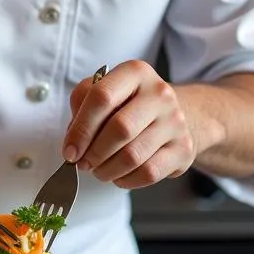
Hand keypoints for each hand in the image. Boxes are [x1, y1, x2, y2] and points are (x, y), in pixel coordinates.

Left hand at [61, 61, 194, 188]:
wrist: (172, 114)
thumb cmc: (129, 104)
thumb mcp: (105, 89)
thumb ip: (82, 104)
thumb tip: (73, 140)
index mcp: (136, 72)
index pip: (102, 97)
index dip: (81, 128)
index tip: (69, 150)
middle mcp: (160, 94)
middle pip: (120, 129)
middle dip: (94, 152)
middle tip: (82, 163)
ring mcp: (175, 122)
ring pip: (133, 156)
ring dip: (107, 170)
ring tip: (98, 170)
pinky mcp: (184, 149)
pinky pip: (149, 173)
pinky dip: (127, 180)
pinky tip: (119, 175)